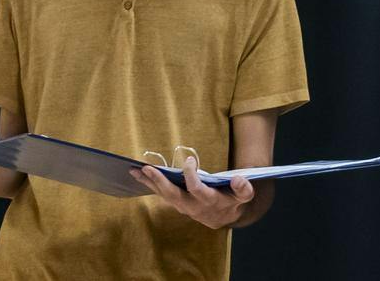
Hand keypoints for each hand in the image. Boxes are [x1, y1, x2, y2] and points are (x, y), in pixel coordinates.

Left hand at [131, 155, 254, 228]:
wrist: (224, 218)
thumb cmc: (233, 201)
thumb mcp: (244, 196)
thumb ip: (243, 188)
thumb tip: (238, 178)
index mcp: (209, 201)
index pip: (197, 189)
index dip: (192, 176)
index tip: (190, 161)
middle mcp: (193, 206)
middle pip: (173, 195)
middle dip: (159, 181)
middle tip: (146, 168)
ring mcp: (183, 206)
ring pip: (164, 195)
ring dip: (149, 183)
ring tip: (135, 170)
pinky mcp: (177, 203)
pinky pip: (162, 194)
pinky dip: (151, 185)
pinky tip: (140, 175)